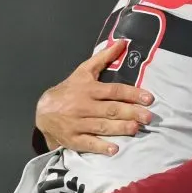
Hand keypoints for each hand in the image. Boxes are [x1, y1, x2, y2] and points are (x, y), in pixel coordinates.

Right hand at [36, 40, 154, 154]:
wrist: (43, 110)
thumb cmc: (69, 90)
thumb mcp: (84, 71)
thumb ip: (103, 58)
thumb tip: (123, 42)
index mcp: (88, 89)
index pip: (114, 91)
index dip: (132, 94)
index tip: (149, 98)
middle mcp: (83, 106)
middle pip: (110, 109)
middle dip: (131, 113)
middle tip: (149, 117)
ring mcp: (77, 123)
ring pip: (101, 126)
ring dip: (120, 128)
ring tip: (136, 129)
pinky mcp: (72, 139)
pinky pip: (87, 143)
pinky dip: (100, 147)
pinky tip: (114, 150)